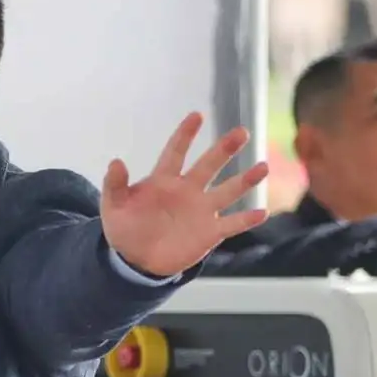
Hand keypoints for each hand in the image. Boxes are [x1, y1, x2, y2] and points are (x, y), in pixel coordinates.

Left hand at [100, 113, 269, 277]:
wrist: (137, 260)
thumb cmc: (125, 228)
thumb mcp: (114, 207)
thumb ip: (115, 185)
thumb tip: (115, 161)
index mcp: (164, 180)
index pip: (176, 152)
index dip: (185, 134)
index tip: (196, 115)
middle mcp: (187, 190)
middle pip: (209, 165)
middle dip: (224, 149)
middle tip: (242, 132)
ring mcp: (201, 211)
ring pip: (228, 191)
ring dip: (245, 180)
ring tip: (263, 167)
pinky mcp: (210, 232)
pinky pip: (232, 224)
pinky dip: (246, 219)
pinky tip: (261, 211)